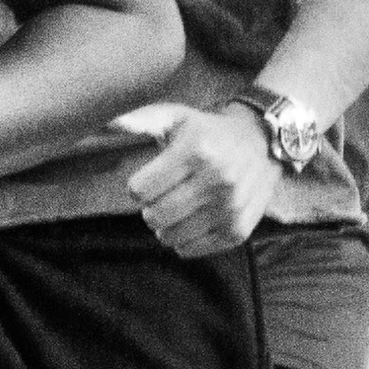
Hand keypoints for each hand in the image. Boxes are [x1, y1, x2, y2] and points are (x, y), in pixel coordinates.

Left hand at [115, 100, 281, 257]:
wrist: (262, 144)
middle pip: (154, 216)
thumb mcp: (177, 117)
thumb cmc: (208, 131)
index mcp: (197, 150)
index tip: (149, 180)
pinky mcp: (238, 231)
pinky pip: (190, 250)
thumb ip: (140, 120)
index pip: (140, 190)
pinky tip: (192, 220)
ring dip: (166, 225)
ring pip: (170, 237)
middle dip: (150, 208)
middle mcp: (217, 180)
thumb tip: (106, 122)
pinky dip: (183, 239)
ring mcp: (230, 209)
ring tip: (177, 207)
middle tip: (162, 196)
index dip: (138, 186)